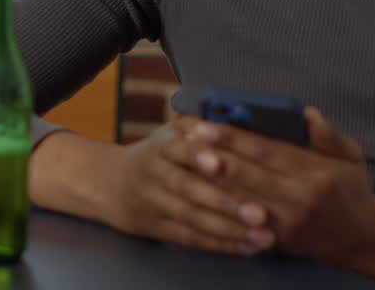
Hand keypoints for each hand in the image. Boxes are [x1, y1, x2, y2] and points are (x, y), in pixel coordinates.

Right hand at [102, 116, 271, 255]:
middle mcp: (154, 174)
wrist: (112, 184)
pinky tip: (246, 247)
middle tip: (260, 213)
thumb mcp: (169, 133)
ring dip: (229, 229)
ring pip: (190, 217)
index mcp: (161, 147)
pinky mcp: (157, 228)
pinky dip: (219, 245)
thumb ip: (196, 128)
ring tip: (263, 237)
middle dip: (224, 201)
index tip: (221, 163)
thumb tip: (223, 127)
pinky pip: (189, 238)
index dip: (198, 155)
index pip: (179, 149)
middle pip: (188, 188)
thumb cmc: (156, 155)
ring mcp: (154, 203)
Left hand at [191, 109, 374, 278]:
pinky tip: (194, 191)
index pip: (268, 151)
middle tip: (184, 139)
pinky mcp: (273, 240)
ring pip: (239, 198)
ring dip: (208, 179)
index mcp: (316, 173)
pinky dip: (216, 206)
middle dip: (214, 156)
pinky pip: (238, 221)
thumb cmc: (348, 188)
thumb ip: (328, 135)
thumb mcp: (350, 156)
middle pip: (249, 174)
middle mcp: (300, 199)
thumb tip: (306, 113)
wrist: (359, 238)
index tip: (206, 124)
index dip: (235, 138)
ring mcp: (285, 223)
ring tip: (182, 160)